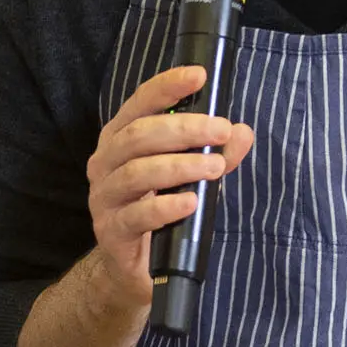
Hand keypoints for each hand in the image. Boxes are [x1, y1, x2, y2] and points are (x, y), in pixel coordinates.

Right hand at [79, 66, 257, 318]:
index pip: (139, 104)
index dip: (166, 87)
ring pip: (136, 173)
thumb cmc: (160, 211)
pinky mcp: (111, 232)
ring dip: (179, 166)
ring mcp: (104, 199)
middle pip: (137, 136)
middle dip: (182, 129)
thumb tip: (242, 132)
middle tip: (220, 131)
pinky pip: (136, 216)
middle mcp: (106, 164)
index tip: (199, 76)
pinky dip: (165, 207)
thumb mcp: (189, 177)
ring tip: (214, 167)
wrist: (134, 270)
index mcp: (120, 140)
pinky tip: (190, 203)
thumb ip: (214, 153)